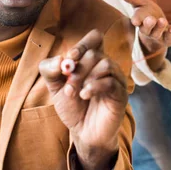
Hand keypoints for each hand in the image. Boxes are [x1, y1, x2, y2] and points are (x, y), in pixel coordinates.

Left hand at [39, 30, 127, 169]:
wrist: (82, 131)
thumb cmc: (72, 106)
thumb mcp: (55, 87)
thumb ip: (50, 70)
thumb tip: (60, 59)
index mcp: (92, 60)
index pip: (95, 37)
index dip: (82, 44)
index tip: (70, 59)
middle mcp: (106, 65)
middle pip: (95, 53)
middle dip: (77, 69)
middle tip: (68, 86)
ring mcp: (116, 78)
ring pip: (105, 63)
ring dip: (85, 78)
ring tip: (77, 94)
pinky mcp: (120, 93)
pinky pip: (111, 82)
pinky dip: (94, 87)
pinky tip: (85, 95)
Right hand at [119, 0, 170, 70]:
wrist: (158, 29)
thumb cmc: (148, 13)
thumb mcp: (141, 3)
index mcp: (139, 20)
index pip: (136, 20)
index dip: (136, 19)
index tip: (135, 20)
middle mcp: (147, 29)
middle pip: (146, 29)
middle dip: (148, 25)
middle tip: (150, 19)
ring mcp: (157, 35)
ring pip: (156, 34)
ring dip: (159, 28)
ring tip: (162, 21)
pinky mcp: (167, 39)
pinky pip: (169, 38)